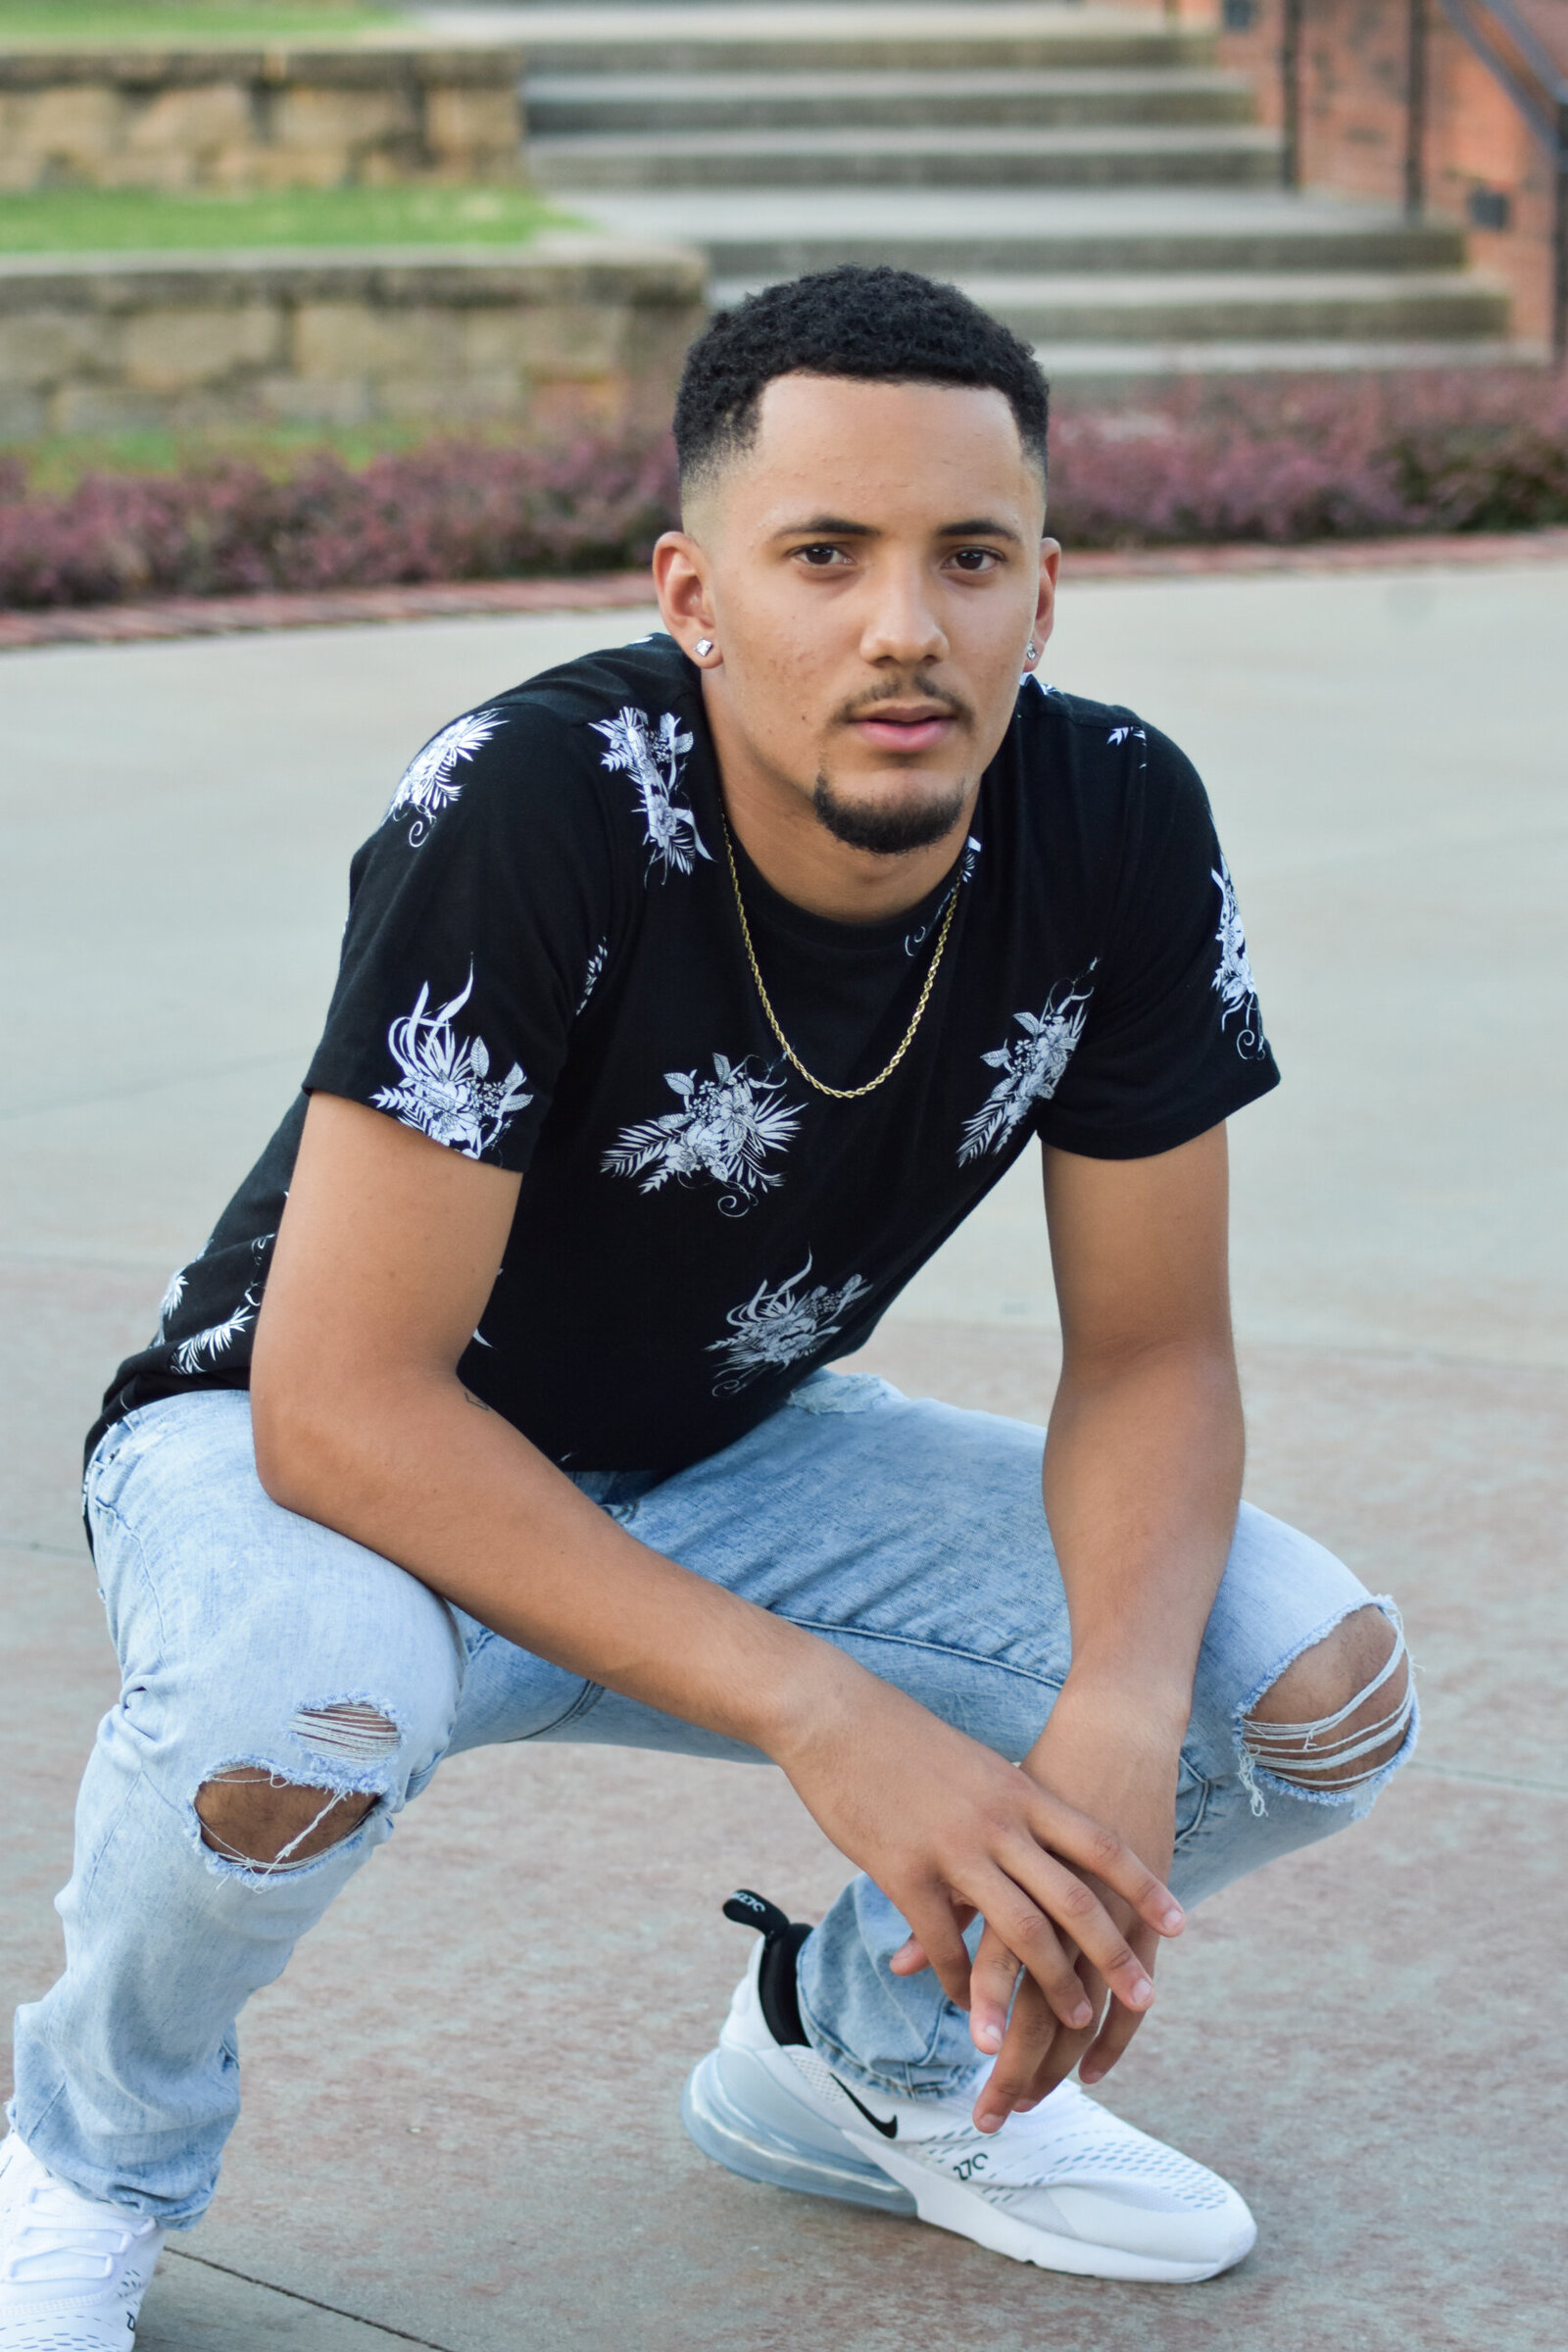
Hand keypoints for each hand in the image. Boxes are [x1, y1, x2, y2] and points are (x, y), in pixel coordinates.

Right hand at [773, 1665, 1183, 2044]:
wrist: (834, 1715)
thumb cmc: (904, 1737)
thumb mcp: (978, 1765)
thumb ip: (1012, 1802)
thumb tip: (1040, 1829)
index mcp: (1023, 1791)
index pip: (1102, 1845)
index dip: (1143, 1887)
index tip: (1179, 1924)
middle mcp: (999, 1822)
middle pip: (1073, 1899)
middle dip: (1113, 1955)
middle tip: (1143, 1996)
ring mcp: (954, 1848)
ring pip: (1020, 1932)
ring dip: (1050, 1986)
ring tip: (1072, 2024)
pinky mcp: (905, 1871)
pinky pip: (945, 1943)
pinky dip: (963, 1984)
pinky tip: (968, 2007)